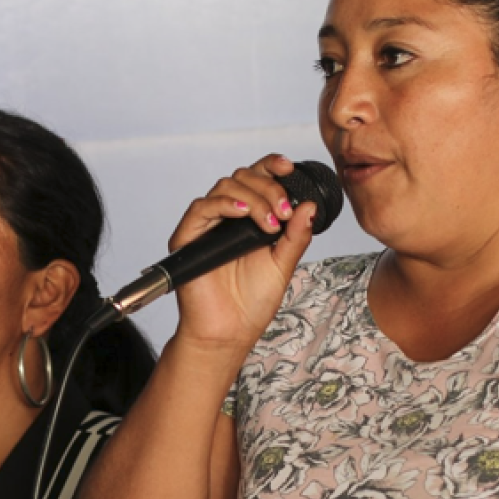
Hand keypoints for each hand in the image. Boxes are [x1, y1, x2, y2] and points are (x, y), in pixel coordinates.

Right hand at [168, 154, 315, 351]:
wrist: (229, 332)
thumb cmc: (251, 303)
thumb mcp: (283, 264)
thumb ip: (296, 235)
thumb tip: (310, 206)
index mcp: (250, 218)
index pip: (258, 178)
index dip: (272, 166)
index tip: (290, 168)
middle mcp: (227, 217)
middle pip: (243, 177)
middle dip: (268, 187)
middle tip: (283, 211)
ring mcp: (207, 226)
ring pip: (225, 187)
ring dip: (252, 198)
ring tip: (270, 222)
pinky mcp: (188, 237)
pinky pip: (201, 208)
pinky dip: (224, 205)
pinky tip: (244, 215)